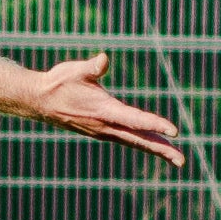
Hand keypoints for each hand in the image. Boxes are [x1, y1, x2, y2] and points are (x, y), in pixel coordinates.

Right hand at [21, 52, 185, 167]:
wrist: (39, 100)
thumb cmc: (59, 82)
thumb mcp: (75, 70)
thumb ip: (92, 67)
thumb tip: (104, 59)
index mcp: (103, 111)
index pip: (135, 119)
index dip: (155, 124)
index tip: (174, 131)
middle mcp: (105, 126)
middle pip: (139, 139)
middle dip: (161, 149)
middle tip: (182, 160)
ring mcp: (103, 131)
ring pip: (134, 141)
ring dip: (155, 148)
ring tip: (176, 157)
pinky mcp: (101, 132)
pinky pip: (127, 139)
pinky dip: (143, 143)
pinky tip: (153, 144)